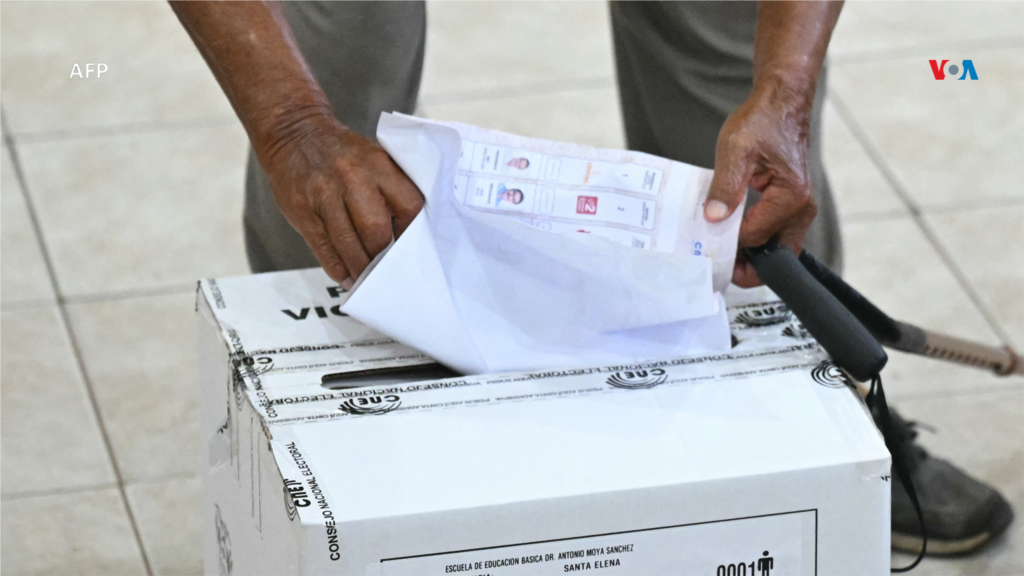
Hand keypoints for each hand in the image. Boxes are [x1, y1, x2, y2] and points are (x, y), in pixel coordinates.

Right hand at [258, 111, 423, 286]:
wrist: (293, 131)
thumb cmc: (339, 151)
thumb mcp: (372, 157)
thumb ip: (390, 188)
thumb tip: (405, 232)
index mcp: (378, 164)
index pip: (408, 205)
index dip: (411, 232)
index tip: (409, 246)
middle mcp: (352, 178)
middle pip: (376, 230)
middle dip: (383, 255)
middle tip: (386, 267)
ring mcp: (324, 195)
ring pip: (348, 244)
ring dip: (360, 267)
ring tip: (366, 277)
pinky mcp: (302, 210)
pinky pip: (323, 247)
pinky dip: (337, 267)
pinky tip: (345, 276)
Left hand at [703, 83, 817, 287]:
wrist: (781, 103)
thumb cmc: (762, 120)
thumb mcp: (735, 150)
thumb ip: (724, 186)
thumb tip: (713, 218)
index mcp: (790, 197)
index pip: (755, 237)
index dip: (728, 245)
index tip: (704, 245)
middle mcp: (801, 208)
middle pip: (777, 256)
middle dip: (747, 266)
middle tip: (716, 266)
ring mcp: (799, 209)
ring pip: (776, 248)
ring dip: (750, 254)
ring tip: (719, 251)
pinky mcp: (791, 206)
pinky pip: (774, 233)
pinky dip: (754, 239)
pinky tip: (730, 233)